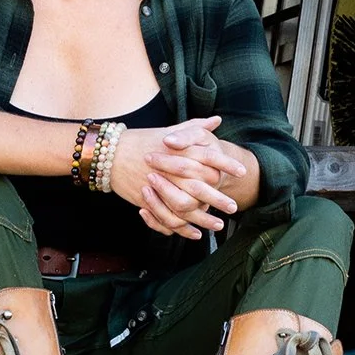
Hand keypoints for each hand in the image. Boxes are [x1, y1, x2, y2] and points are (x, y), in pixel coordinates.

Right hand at [109, 119, 238, 237]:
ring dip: (204, 219)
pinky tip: (196, 233)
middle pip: (200, 186)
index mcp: (178, 150)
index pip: (208, 156)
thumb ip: (195, 128)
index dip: (226, 164)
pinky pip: (168, 219)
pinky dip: (183, 228)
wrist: (112, 154)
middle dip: (219, 198)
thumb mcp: (170, 130)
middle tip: (233, 207)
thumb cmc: (144, 141)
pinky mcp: (149, 201)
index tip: (242, 171)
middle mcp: (170, 169)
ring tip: (219, 225)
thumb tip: (217, 120)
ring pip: (186, 207)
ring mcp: (159, 186)